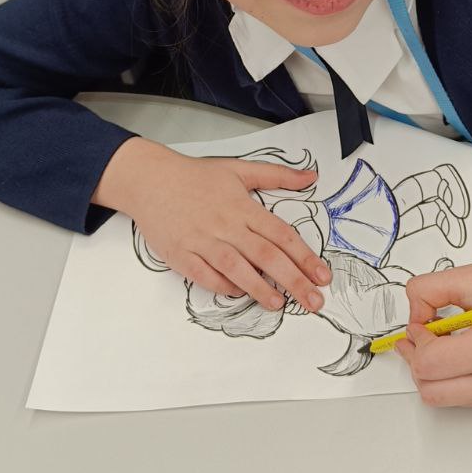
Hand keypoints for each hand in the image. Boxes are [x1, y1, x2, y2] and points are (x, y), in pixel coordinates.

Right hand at [94, 138, 331, 310]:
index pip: (281, 234)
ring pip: (236, 268)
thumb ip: (277, 175)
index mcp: (242, 206)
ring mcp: (202, 240)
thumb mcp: (239, 169)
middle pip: (265, 255)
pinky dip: (222, 285)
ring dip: (259, 288)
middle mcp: (225, 224)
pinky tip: (238, 293)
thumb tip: (311, 177)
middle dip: (293, 280)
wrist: (149, 179)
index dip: (304, 256)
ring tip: (279, 304)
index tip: (323, 275)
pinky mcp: (180, 253)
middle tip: (314, 300)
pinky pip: (204, 275)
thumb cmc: (194, 176)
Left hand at [394, 253, 471, 406]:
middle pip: (432, 391)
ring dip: (433, 372)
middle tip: (418, 337)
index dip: (415, 342)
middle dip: (417, 362)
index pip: (429, 364)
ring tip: (441, 341)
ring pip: (445, 399)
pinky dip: (453, 376)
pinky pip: (465, 397)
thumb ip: (431, 291)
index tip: (418, 324)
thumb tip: (412, 314)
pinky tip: (460, 351)